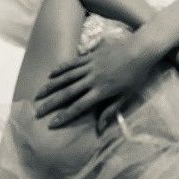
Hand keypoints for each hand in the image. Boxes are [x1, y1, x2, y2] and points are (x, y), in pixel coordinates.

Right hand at [34, 35, 154, 130]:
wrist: (140, 49)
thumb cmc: (136, 75)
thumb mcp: (127, 96)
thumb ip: (111, 110)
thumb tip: (99, 129)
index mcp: (101, 91)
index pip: (79, 106)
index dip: (65, 116)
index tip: (52, 124)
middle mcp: (92, 79)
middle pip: (68, 93)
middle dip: (51, 103)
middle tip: (37, 111)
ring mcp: (90, 66)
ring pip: (66, 77)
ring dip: (51, 86)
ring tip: (38, 94)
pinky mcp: (91, 55)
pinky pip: (72, 63)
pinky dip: (61, 69)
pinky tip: (51, 74)